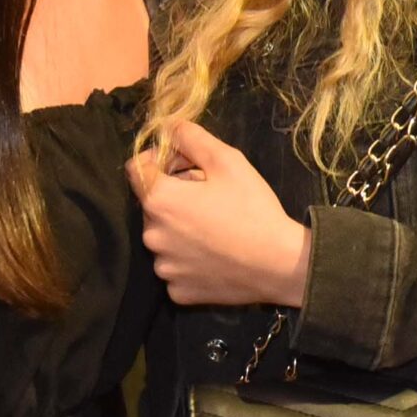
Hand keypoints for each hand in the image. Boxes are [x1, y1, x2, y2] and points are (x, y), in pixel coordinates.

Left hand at [128, 121, 311, 307]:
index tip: (185, 163)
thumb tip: (169, 126)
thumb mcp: (228, 161)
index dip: (159, 159)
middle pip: (153, 204)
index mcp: (159, 200)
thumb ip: (192, 137)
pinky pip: (176, 267)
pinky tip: (216, 255)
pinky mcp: (177, 291)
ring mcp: (164, 267)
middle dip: (175, 194)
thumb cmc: (253, 209)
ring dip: (181, 228)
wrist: (280, 264)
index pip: (136, 169)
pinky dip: (189, 259)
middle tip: (210, 195)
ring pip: (164, 237)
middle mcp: (151, 235)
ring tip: (216, 227)